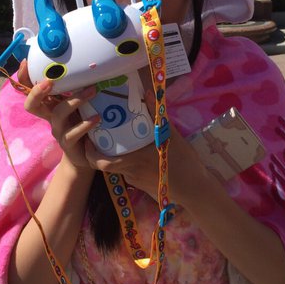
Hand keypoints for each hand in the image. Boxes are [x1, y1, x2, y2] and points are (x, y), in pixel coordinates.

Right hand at [20, 60, 99, 169]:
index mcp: (49, 105)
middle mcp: (50, 117)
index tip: (25, 61)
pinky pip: (73, 133)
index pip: (30, 90)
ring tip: (92, 90)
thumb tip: (89, 64)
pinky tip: (97, 117)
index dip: (24, 77)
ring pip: (58, 114)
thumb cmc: (81, 123)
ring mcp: (58, 130)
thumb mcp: (78, 104)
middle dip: (36, 92)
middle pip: (31, 105)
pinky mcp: (68, 144)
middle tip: (50, 80)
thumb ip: (77, 88)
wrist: (86, 154)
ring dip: (74, 100)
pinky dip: (85, 124)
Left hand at [84, 118, 206, 203]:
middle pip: (106, 165)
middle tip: (100, 136)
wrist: (195, 190)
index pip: (102, 162)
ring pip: (119, 168)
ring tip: (120, 141)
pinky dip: (129, 163)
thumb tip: (147, 93)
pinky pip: (130, 173)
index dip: (90, 154)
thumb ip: (157, 115)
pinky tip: (138, 153)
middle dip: (99, 152)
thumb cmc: (184, 163)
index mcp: (134, 160)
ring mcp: (136, 182)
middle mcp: (131, 173)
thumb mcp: (172, 136)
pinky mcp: (142, 186)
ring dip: (117, 156)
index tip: (88, 141)